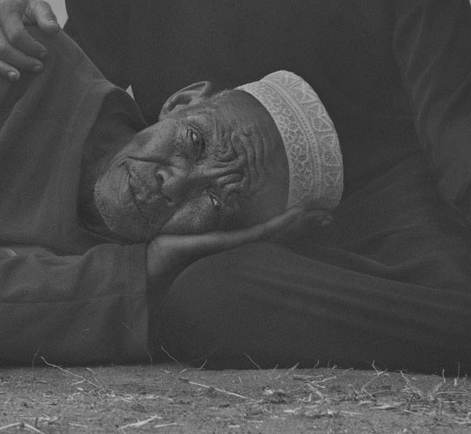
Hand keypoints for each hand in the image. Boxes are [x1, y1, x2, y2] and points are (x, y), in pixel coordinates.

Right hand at [0, 0, 59, 79]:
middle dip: (21, 61)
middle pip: (2, 47)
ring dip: (1, 68)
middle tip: (37, 67)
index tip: (44, 54)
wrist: (3, 6)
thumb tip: (54, 30)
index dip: (32, 47)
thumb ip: (46, 16)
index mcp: (4, 9)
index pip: (17, 35)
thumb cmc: (22, 11)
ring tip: (17, 77)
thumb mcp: (36, 7)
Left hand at [145, 205, 330, 292]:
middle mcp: (233, 249)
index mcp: (225, 244)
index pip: (263, 232)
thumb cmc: (155, 253)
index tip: (309, 212)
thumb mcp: (176, 229)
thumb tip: (186, 201)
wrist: (142, 270)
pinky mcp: (225, 246)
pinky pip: (259, 234)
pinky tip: (296, 216)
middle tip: (329, 214)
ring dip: (299, 223)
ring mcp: (233, 248)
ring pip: (274, 234)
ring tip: (323, 213)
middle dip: (303, 224)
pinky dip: (280, 225)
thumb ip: (187, 218)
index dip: (287, 223)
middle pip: (276, 234)